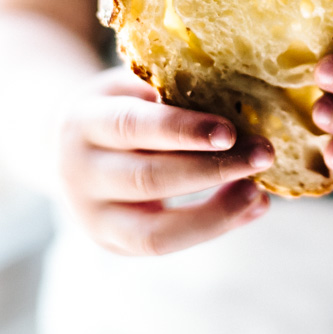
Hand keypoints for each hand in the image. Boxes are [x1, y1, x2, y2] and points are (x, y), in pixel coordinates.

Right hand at [57, 67, 274, 255]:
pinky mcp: (116, 244)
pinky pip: (168, 243)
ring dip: (217, 211)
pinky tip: (251, 205)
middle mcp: (80, 173)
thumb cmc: (117, 109)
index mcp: (83, 121)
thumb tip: (238, 97)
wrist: (69, 150)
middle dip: (212, 169)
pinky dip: (215, 225)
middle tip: (264, 154)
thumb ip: (169, 93)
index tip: (230, 130)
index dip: (181, 130)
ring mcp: (94, 217)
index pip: (132, 125)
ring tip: (259, 190)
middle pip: (148, 179)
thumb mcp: (130, 89)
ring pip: (156, 229)